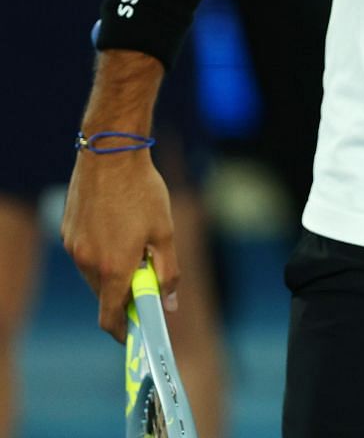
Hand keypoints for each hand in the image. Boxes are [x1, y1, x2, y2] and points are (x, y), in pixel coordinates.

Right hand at [61, 149, 177, 341]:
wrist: (109, 155)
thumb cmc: (142, 191)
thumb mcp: (165, 232)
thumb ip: (168, 272)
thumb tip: (169, 303)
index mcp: (113, 268)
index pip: (111, 316)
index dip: (122, 331)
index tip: (134, 336)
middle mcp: (87, 262)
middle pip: (104, 295)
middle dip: (124, 295)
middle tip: (147, 281)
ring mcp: (74, 247)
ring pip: (94, 274)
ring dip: (113, 271)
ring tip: (135, 244)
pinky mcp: (67, 232)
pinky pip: (85, 254)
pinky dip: (101, 254)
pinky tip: (118, 230)